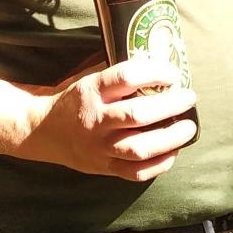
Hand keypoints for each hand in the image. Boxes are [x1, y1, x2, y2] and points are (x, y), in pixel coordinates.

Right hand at [22, 57, 197, 181]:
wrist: (42, 130)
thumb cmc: (74, 100)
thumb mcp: (88, 78)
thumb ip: (118, 73)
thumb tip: (159, 61)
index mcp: (91, 90)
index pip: (126, 77)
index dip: (155, 73)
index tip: (173, 73)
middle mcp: (95, 119)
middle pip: (139, 114)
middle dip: (171, 105)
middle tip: (189, 98)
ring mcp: (99, 147)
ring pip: (140, 148)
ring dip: (170, 138)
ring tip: (188, 127)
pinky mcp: (103, 167)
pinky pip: (136, 172)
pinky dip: (160, 164)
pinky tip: (173, 151)